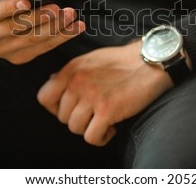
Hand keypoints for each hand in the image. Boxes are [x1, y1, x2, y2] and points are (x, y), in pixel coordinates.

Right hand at [0, 0, 84, 64]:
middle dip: (38, 18)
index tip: (26, 1)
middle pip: (15, 29)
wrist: (10, 9)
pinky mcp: (19, 58)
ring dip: (55, 28)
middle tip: (57, 8)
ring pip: (32, 40)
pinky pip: (44, 48)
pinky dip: (62, 37)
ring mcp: (2, 50)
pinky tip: (76, 27)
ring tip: (71, 15)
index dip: (8, 7)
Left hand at [37, 40, 174, 145]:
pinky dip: (101, 138)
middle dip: (77, 119)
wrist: (151, 60)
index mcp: (72, 69)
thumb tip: (52, 81)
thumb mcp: (92, 58)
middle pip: (62, 117)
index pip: (44, 97)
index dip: (54, 108)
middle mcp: (78, 82)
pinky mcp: (108, 110)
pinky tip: (111, 129)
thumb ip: (72, 72)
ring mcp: (92, 96)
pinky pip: (91, 137)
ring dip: (89, 128)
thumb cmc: (124, 60)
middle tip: (94, 114)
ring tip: (104, 121)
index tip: (72, 108)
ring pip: (75, 128)